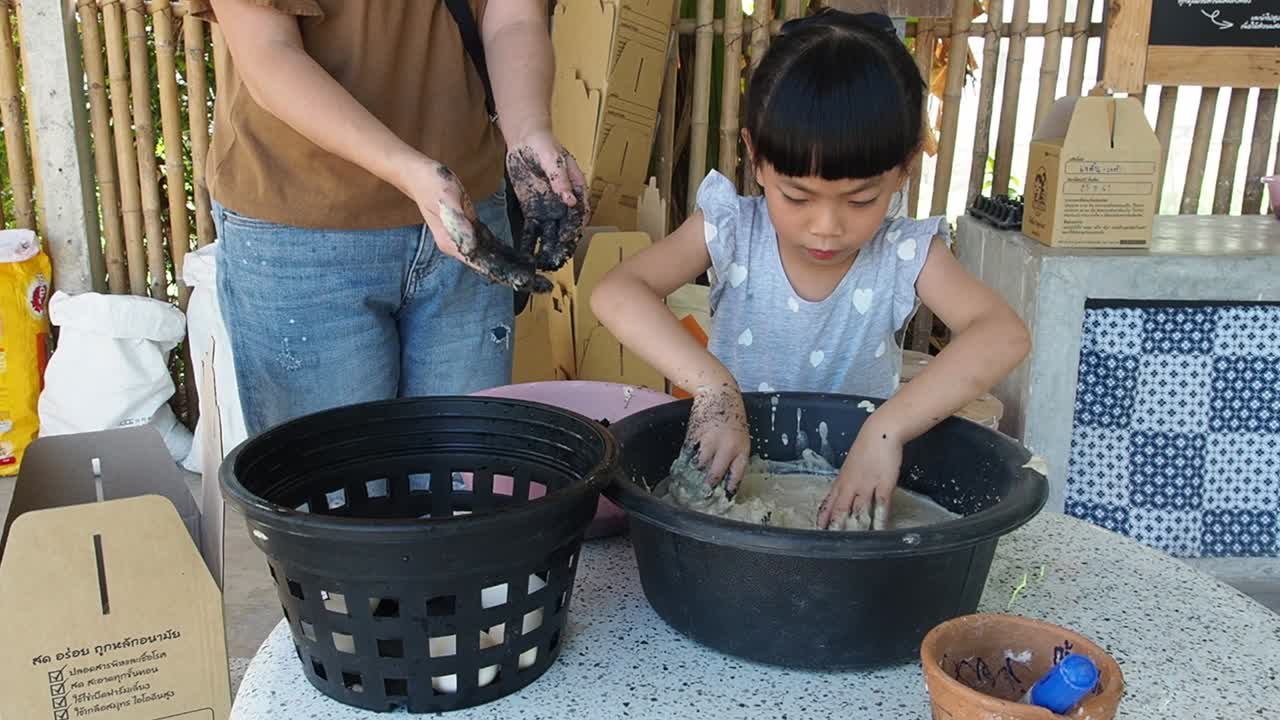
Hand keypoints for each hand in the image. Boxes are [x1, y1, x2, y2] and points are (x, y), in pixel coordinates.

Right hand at [407, 158, 551, 293]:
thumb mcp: (447, 201)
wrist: (419, 175)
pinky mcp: (470, 229)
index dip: (507, 275)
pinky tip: (519, 258)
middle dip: (515, 276)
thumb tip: (473, 246)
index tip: (528, 282)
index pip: (485, 266)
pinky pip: (491, 245)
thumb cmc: (433, 184)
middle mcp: (460, 247)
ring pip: (493, 258)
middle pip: (491, 267)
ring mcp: (465, 239)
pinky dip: (505, 253)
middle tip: (542, 285)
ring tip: (536, 275)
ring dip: (512, 267)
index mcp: (454, 244)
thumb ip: (460, 224)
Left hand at [505, 131, 588, 270]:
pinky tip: (525, 254)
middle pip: (566, 228)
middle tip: (556, 260)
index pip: (580, 212)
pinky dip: (529, 242)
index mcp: (576, 190)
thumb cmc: (544, 145)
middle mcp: (564, 204)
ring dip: (547, 248)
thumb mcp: (553, 159)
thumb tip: (570, 201)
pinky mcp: (532, 211)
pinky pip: (532, 229)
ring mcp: (548, 209)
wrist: (525, 140)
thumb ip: (560, 179)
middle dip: (562, 244)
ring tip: (541, 264)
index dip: (576, 226)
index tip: (568, 237)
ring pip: (550, 232)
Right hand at [681, 383, 749, 492]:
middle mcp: (726, 447)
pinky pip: (689, 453)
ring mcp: (709, 442)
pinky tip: (686, 460)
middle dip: (709, 485)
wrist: (718, 393)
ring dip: (696, 471)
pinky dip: (687, 458)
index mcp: (741, 448)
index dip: (730, 487)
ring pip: (700, 466)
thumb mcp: (740, 436)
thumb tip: (722, 474)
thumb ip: (733, 453)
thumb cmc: (731, 414)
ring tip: (694, 474)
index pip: (736, 474)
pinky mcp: (694, 435)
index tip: (725, 497)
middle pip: (715, 474)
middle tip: (704, 491)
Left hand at [818, 421, 903, 530]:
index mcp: (843, 480)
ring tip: (849, 540)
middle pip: (840, 508)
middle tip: (829, 539)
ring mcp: (867, 485)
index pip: (830, 501)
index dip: (824, 515)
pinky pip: (880, 505)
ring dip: (853, 525)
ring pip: (857, 509)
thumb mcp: (852, 464)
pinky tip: (878, 530)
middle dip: (834, 525)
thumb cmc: (867, 447)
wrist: (881, 432)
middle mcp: (852, 484)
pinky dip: (879, 519)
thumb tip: (846, 491)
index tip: (818, 528)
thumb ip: (849, 479)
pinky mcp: (883, 484)